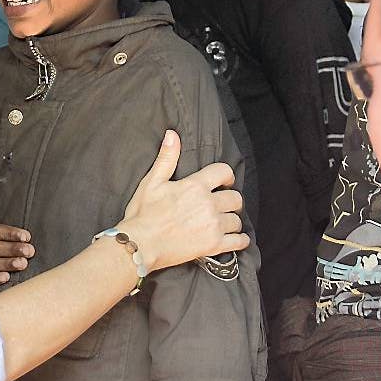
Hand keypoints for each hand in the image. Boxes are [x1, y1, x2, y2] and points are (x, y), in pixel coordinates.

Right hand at [116, 130, 248, 271]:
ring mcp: (213, 226)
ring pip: (237, 220)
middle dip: (230, 199)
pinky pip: (238, 242)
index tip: (224, 181)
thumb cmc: (143, 214)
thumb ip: (166, 158)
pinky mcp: (214, 245)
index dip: (226, 175)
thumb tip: (172, 135)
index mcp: (195, 186)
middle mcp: (208, 204)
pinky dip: (239, 240)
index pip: (224, 172)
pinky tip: (235, 239)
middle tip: (223, 203)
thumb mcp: (151, 182)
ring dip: (231, 220)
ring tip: (223, 222)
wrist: (140, 244)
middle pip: (235, 198)